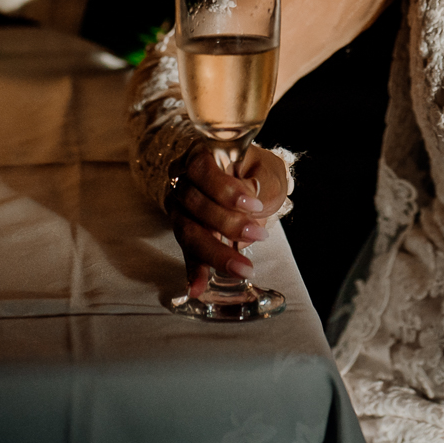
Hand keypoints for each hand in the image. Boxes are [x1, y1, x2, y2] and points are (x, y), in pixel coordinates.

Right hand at [167, 142, 288, 298]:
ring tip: (243, 268)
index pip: (200, 168)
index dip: (224, 189)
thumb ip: (258, 183)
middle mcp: (181, 180)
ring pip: (188, 231)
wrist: (246, 178)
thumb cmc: (255, 170)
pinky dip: (194, 271)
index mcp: (200, 154)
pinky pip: (186, 252)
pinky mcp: (185, 231)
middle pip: (193, 203)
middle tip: (259, 235)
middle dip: (227, 224)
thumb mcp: (264, 169)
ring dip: (216, 252)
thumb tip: (250, 202)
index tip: (253, 204)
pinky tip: (197, 288)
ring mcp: (179, 207)